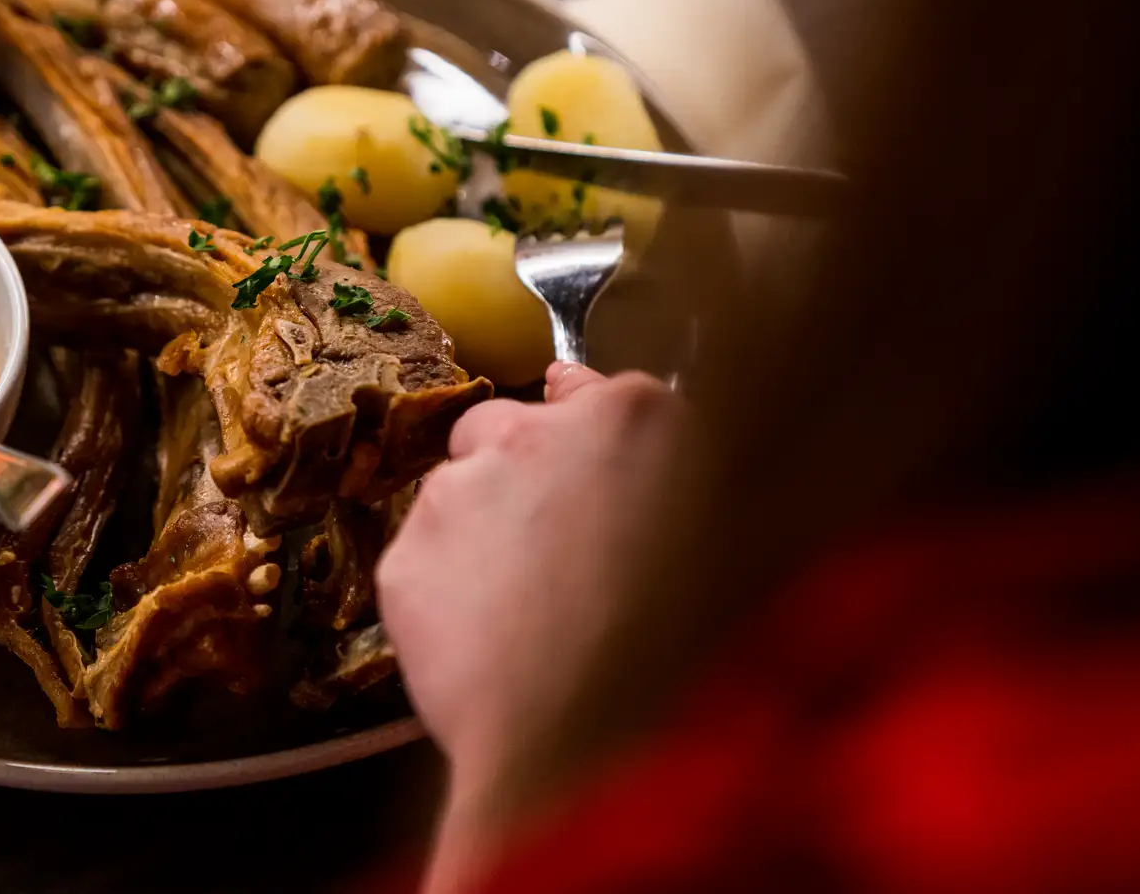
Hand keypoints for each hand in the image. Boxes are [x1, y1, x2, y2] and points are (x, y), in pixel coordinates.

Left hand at [377, 364, 685, 887]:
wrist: (588, 749)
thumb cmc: (684, 660)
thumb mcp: (733, 553)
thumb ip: (681, 480)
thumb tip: (658, 464)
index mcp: (633, 419)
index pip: (590, 390)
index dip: (582, 432)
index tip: (578, 457)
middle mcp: (536, 432)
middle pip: (506, 428)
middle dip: (518, 476)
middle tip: (550, 552)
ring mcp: (461, 488)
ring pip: (458, 493)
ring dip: (479, 534)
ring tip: (525, 616)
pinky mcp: (406, 552)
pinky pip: (422, 561)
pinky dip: (443, 593)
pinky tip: (488, 644)